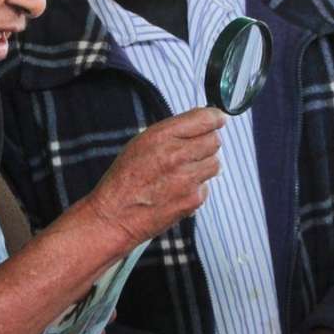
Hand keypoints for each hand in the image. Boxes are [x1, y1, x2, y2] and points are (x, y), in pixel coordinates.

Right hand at [85, 107, 225, 250]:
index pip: (204, 118)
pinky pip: (206, 186)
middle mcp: (176, 155)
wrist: (115, 216)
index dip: (214, 117)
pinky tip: (177, 191)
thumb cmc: (124, 178)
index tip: (218, 119)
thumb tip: (203, 121)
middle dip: (207, 143)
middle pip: (214, 140)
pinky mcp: (193, 199)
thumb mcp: (141, 143)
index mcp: (161, 136)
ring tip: (183, 172)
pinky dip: (196, 188)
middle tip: (194, 151)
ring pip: (215, 163)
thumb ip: (172, 132)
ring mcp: (187, 179)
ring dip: (204, 165)